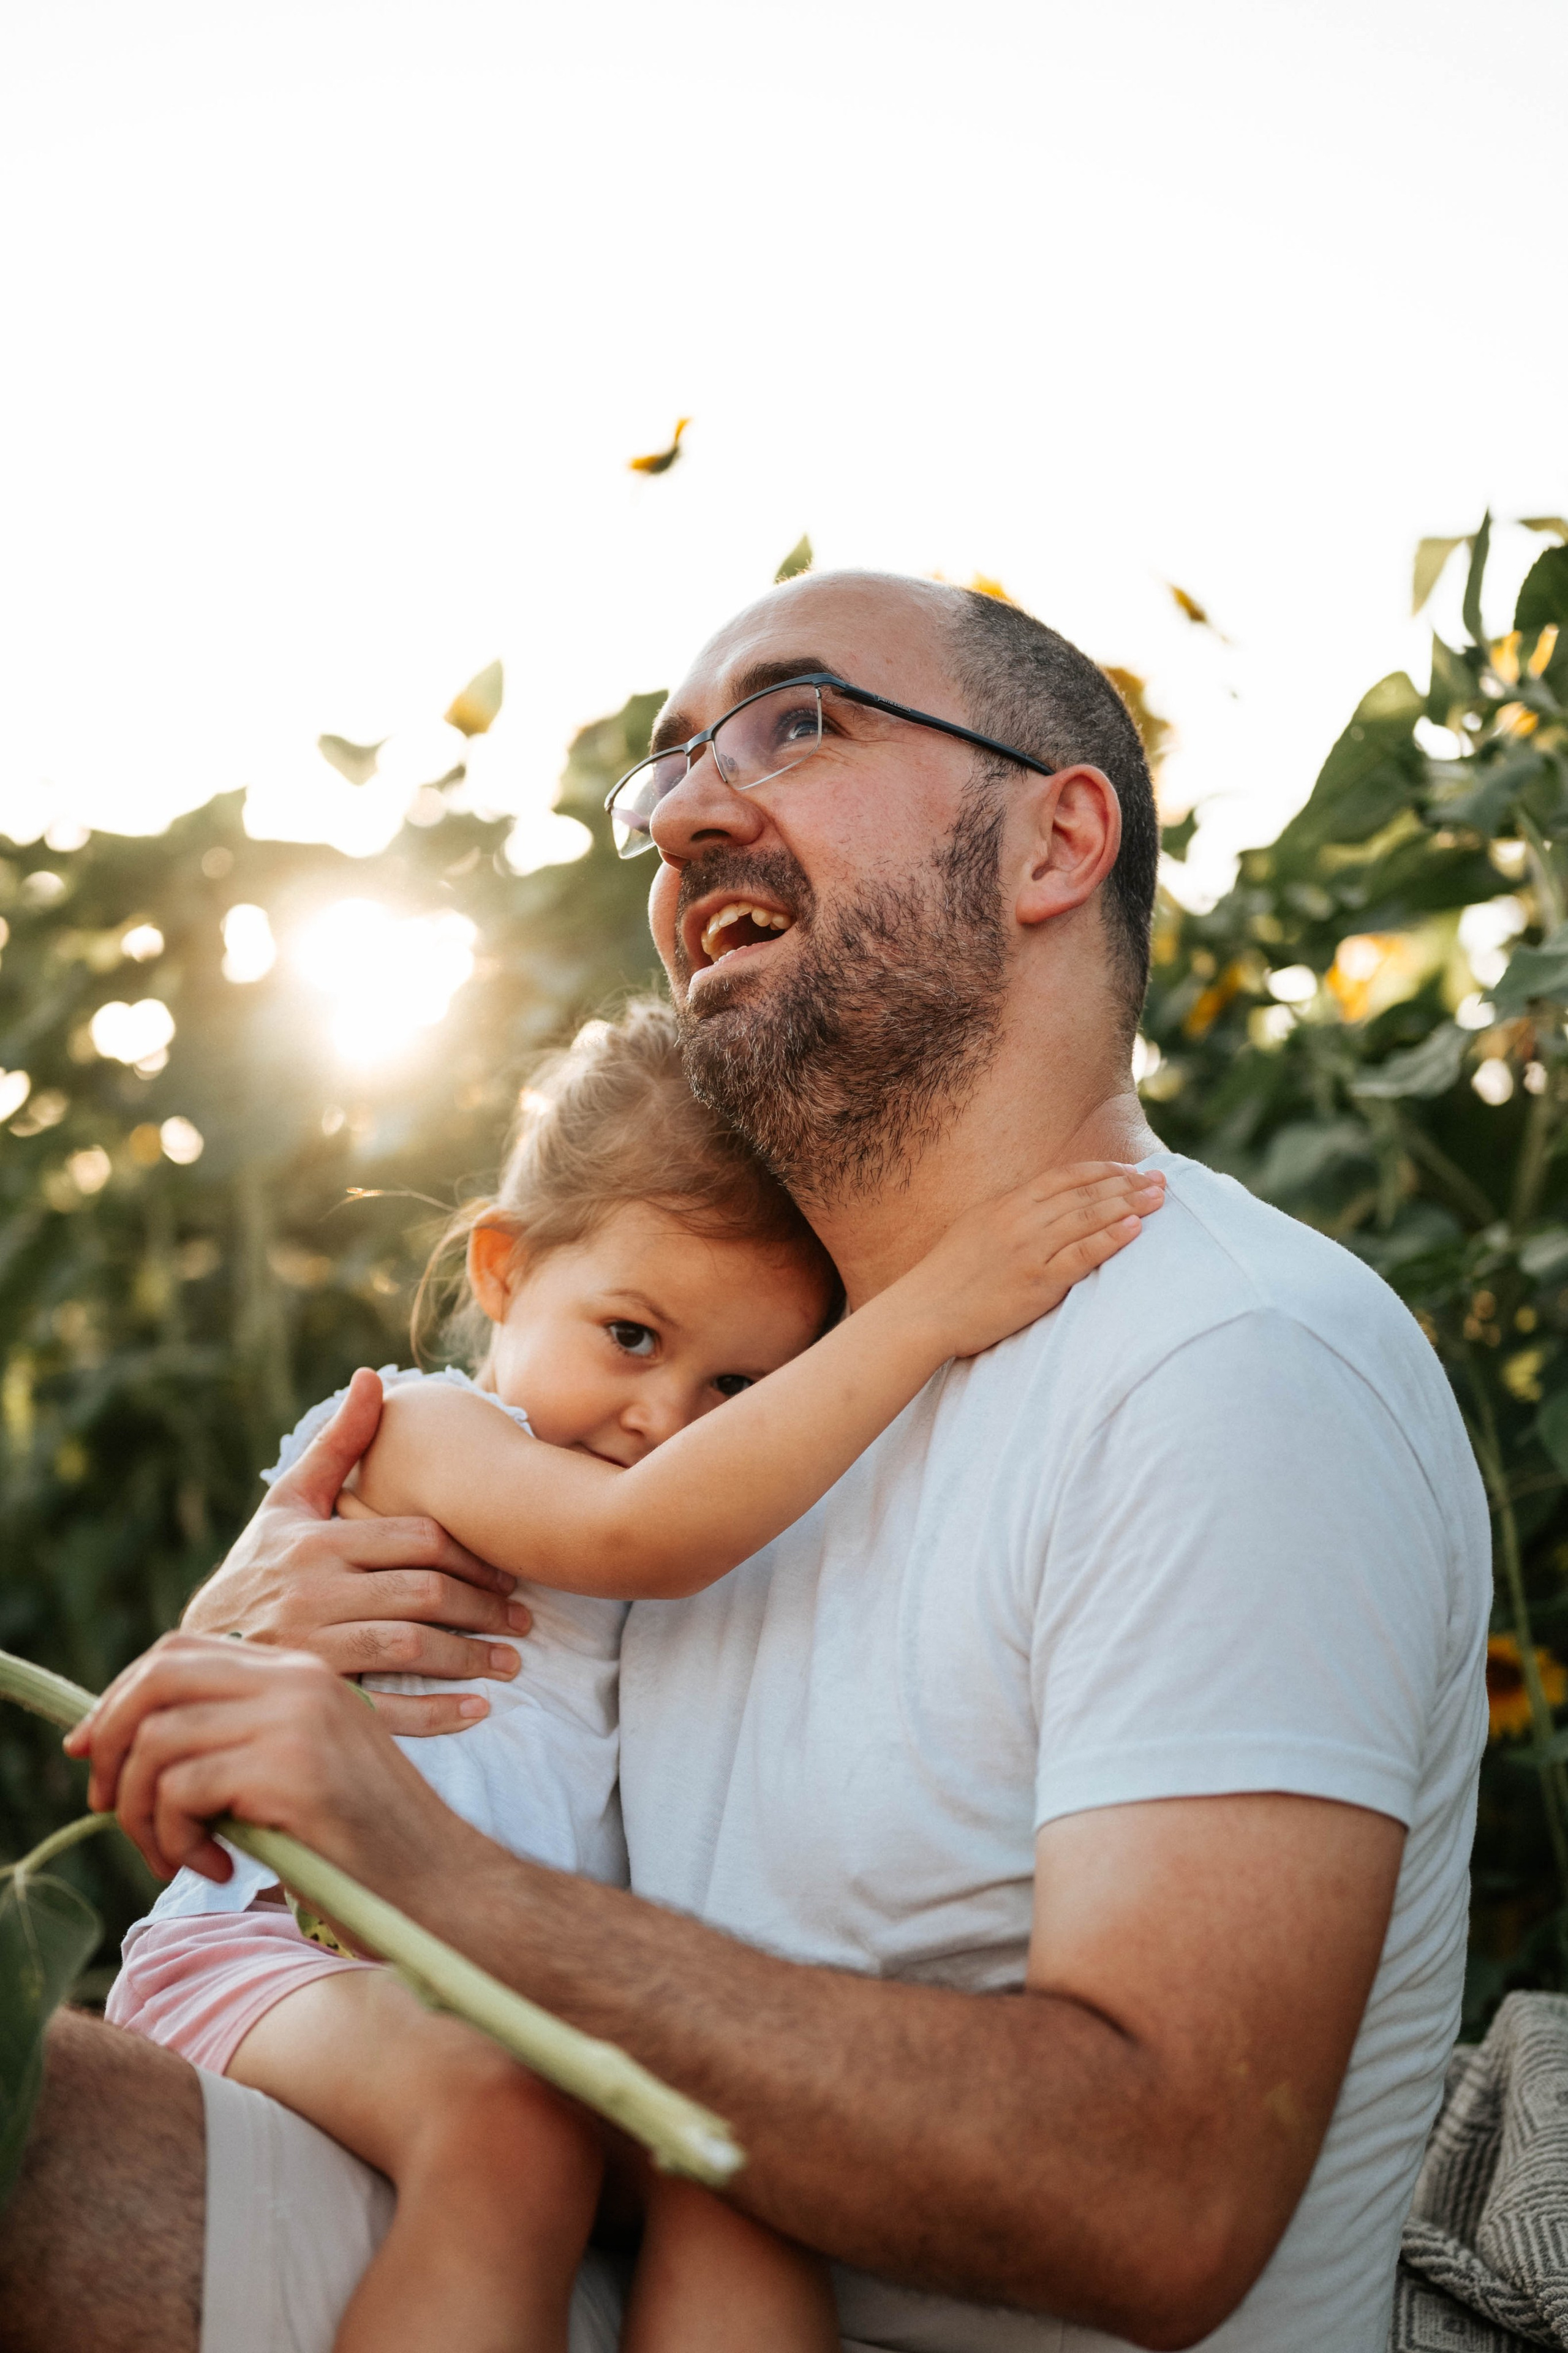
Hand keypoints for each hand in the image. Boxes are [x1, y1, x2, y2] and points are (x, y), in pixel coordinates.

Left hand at [65, 1630, 467, 1894]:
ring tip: (176, 1856)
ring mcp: (297, 1720)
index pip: (178, 1651)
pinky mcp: (291, 1771)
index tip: (93, 1755)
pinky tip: (219, 1867)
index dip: (120, 1698)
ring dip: (142, 1812)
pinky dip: (177, 1839)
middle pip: (157, 1678)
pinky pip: (183, 1791)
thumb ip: (236, 1740)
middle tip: (108, 1807)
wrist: (439, 1884)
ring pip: (158, 1741)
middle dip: (111, 1744)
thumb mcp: (295, 1769)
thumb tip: (128, 1748)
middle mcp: (299, 1679)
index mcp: (302, 1670)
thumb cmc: (363, 1843)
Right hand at [182, 1367, 532, 1734]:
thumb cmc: (255, 1570)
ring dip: (473, 1658)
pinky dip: (438, 1714)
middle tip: (526, 1620)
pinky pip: (387, 1709)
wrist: (194, 1655)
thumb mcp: (286, 1503)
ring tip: (512, 1661)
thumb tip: (373, 1378)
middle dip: (486, 1607)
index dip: (474, 1556)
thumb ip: (335, 1445)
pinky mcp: (312, 1697)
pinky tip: (477, 1710)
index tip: (508, 1573)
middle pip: (425, 1593)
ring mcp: (311, 1647)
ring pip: (412, 1647)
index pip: (419, 1540)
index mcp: (316, 1541)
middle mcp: (313, 1591)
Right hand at [899, 1162, 1165, 1359]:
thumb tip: (1040, 1210)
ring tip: (1159, 1200)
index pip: (1066, 1177)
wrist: (922, 1312)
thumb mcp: (976, 1230)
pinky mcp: (1036, 1282)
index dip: (1104, 1170)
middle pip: (1085, 1192)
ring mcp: (1029, 1249)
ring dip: (1129, 1205)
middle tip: (1162, 1181)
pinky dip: (1110, 1239)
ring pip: (1089, 1218)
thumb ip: (1010, 1217)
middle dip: (1128, 1183)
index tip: (1132, 1171)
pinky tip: (1135, 1229)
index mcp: (1007, 1204)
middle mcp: (1020, 1219)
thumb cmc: (946, 1278)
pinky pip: (1081, 1255)